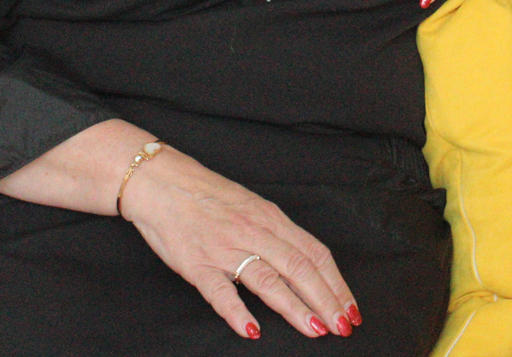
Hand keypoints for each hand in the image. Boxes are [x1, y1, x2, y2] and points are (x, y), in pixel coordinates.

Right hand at [120, 146, 361, 339]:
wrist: (161, 181)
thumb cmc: (207, 195)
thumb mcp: (250, 206)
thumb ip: (276, 234)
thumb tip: (307, 264)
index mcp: (270, 218)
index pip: (314, 253)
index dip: (336, 283)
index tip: (350, 309)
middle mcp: (253, 232)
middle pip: (299, 268)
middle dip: (326, 300)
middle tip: (342, 327)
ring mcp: (225, 249)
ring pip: (268, 280)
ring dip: (295, 308)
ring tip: (315, 330)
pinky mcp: (197, 264)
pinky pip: (220, 291)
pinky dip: (237, 312)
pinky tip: (252, 330)